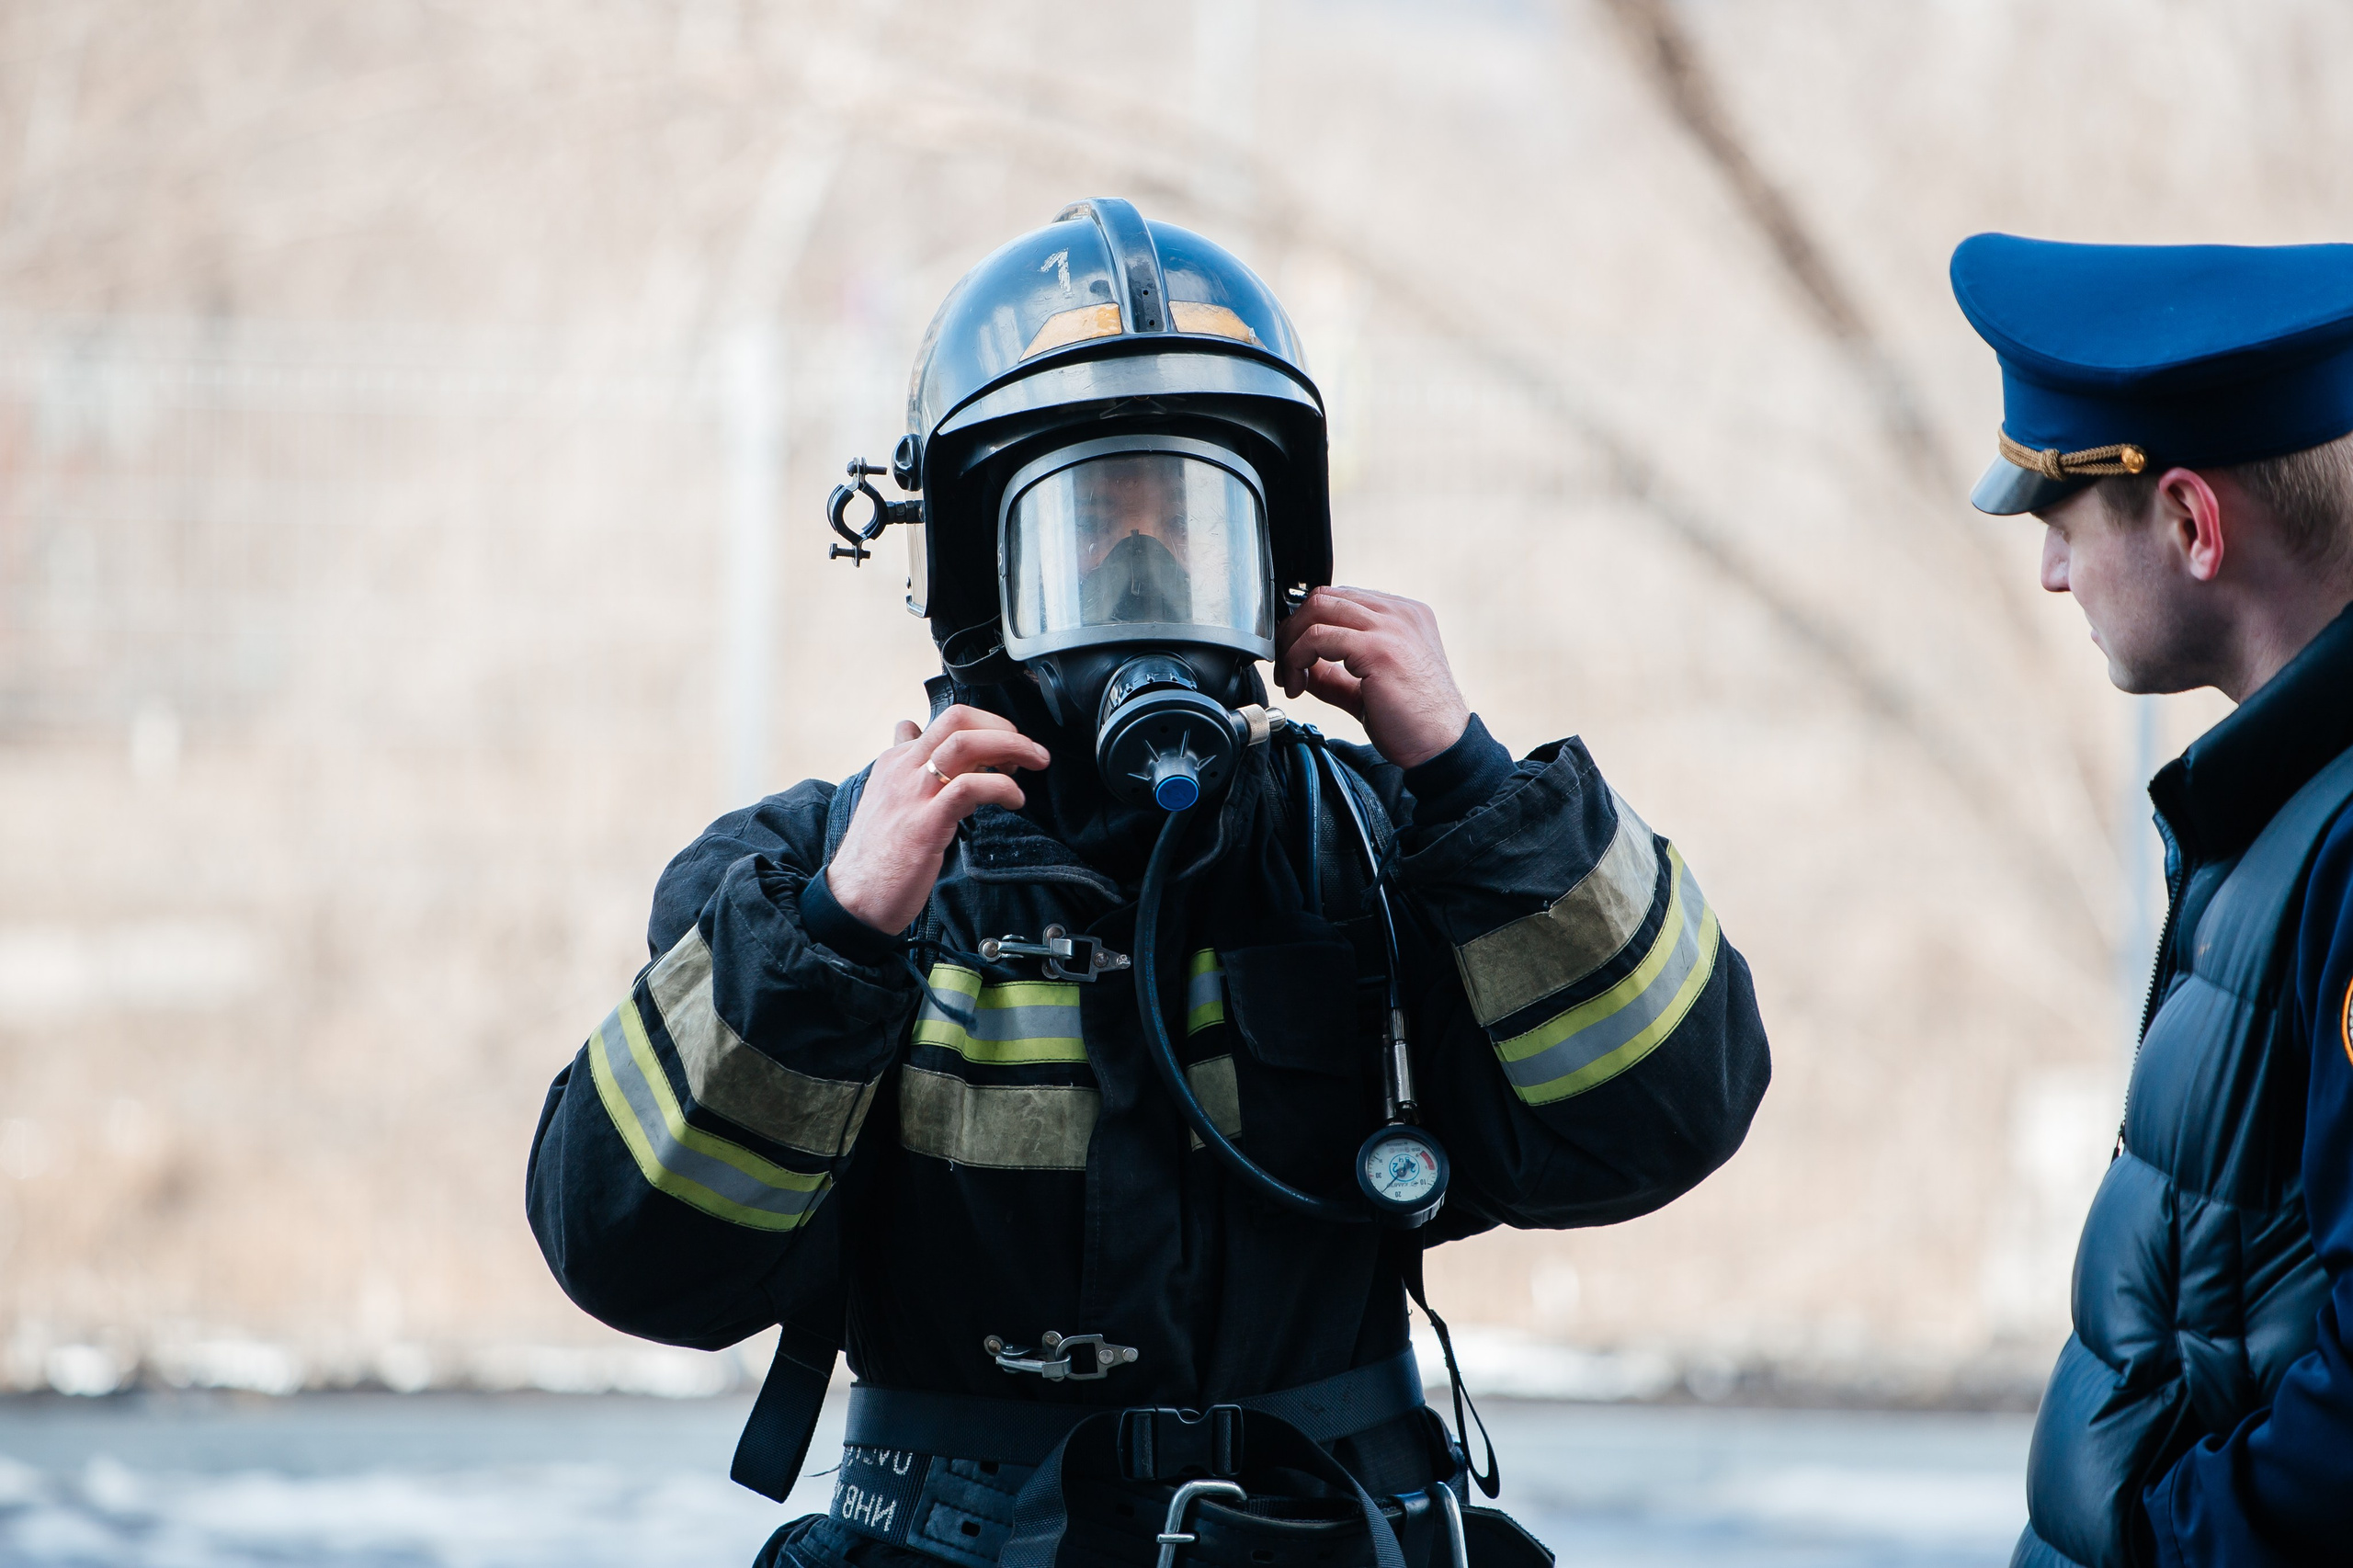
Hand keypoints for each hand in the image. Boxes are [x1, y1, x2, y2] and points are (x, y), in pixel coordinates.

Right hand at [827, 707, 1050, 934]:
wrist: (854, 899)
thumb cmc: (878, 856)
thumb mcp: (888, 797)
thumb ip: (904, 764)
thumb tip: (909, 730)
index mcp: (896, 760)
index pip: (947, 720)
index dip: (987, 727)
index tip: (1006, 751)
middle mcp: (903, 767)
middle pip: (958, 719)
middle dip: (1003, 727)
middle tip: (1028, 751)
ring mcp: (913, 792)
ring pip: (966, 743)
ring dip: (1012, 747)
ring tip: (1035, 763)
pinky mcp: (925, 822)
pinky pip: (970, 787)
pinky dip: (1001, 787)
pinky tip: (1014, 800)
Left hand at [1274, 586, 1470, 768]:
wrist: (1442, 747)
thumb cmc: (1415, 723)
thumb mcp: (1368, 689)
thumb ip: (1336, 674)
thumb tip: (1303, 669)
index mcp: (1402, 616)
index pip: (1341, 599)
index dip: (1308, 625)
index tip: (1294, 658)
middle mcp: (1399, 613)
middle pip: (1324, 597)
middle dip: (1293, 631)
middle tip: (1285, 667)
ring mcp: (1390, 626)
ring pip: (1317, 609)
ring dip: (1291, 644)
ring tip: (1290, 678)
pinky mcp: (1377, 647)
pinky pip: (1318, 637)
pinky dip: (1298, 659)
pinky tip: (1300, 685)